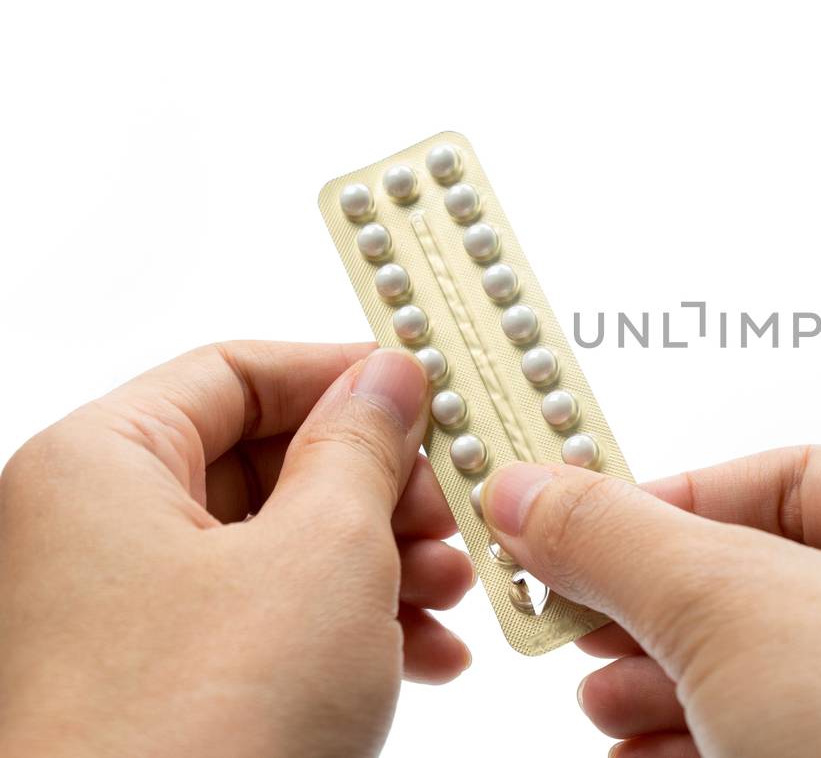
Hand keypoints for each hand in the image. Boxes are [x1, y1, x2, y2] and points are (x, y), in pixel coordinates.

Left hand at [0, 342, 473, 757]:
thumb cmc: (191, 734)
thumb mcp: (324, 556)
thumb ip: (365, 449)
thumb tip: (390, 381)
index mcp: (101, 468)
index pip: (236, 371)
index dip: (344, 375)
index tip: (429, 394)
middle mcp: (93, 534)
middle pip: (262, 460)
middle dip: (379, 490)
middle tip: (455, 512)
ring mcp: (120, 617)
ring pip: (274, 547)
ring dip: (381, 562)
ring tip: (451, 592)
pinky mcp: (156, 687)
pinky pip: (262, 620)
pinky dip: (347, 625)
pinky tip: (422, 652)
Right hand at [480, 447, 820, 757]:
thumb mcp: (743, 616)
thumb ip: (628, 545)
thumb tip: (532, 491)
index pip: (798, 479)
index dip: (670, 503)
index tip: (572, 528)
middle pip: (786, 583)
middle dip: (663, 613)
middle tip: (571, 626)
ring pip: (794, 678)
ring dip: (678, 690)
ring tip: (599, 707)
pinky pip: (815, 748)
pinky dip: (720, 748)